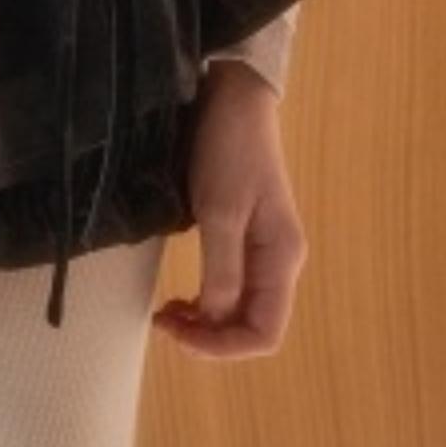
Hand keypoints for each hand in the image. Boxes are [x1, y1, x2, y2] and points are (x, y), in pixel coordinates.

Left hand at [151, 63, 306, 358]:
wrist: (233, 99)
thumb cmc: (229, 150)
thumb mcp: (220, 210)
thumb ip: (221, 269)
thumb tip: (214, 319)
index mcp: (281, 258)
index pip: (265, 333)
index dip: (223, 347)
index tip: (179, 334)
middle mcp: (279, 262)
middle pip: (252, 326)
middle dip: (210, 337)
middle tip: (164, 323)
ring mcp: (263, 250)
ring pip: (240, 310)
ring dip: (206, 323)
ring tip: (168, 314)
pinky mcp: (245, 237)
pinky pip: (230, 288)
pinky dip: (206, 301)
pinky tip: (182, 298)